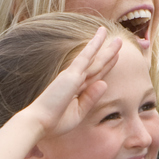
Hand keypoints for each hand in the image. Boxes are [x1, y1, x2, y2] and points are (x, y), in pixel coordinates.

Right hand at [0, 27, 121, 158]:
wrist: (39, 122)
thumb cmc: (55, 122)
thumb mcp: (78, 112)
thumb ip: (91, 98)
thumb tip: (105, 83)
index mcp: (76, 90)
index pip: (95, 75)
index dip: (106, 66)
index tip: (114, 57)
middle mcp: (75, 80)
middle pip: (97, 65)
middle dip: (109, 54)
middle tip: (119, 41)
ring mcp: (73, 75)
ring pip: (94, 59)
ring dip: (106, 48)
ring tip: (117, 38)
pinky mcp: (71, 74)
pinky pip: (85, 56)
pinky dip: (93, 45)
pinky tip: (100, 36)